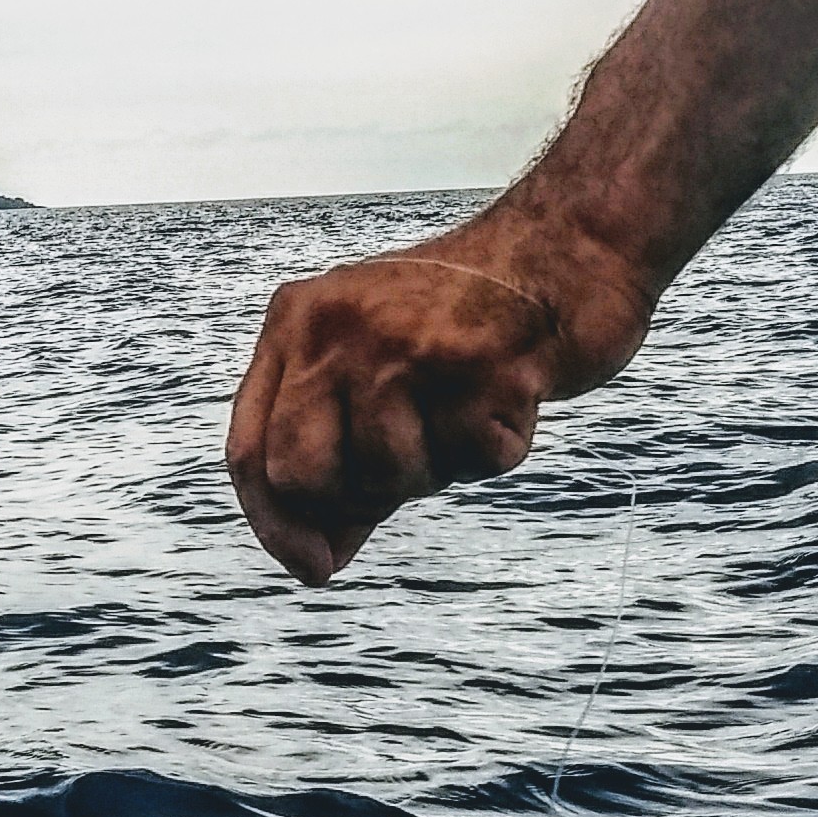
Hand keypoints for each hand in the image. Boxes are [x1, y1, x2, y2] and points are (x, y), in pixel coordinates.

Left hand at [225, 224, 650, 582]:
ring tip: (467, 406)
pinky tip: (512, 393)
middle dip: (355, 497)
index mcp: (297, 323)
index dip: (273, 524)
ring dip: (440, 467)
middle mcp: (337, 327)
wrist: (567, 248)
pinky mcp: (477, 363)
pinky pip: (475, 461)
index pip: (250, 448)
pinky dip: (499, 447)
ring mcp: (403, 344)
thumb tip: (312, 562)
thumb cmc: (467, 327)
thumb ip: (338, 462)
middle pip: (301, 473)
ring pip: (390, 475)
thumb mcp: (378, 382)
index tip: (311, 568)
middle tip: (413, 462)